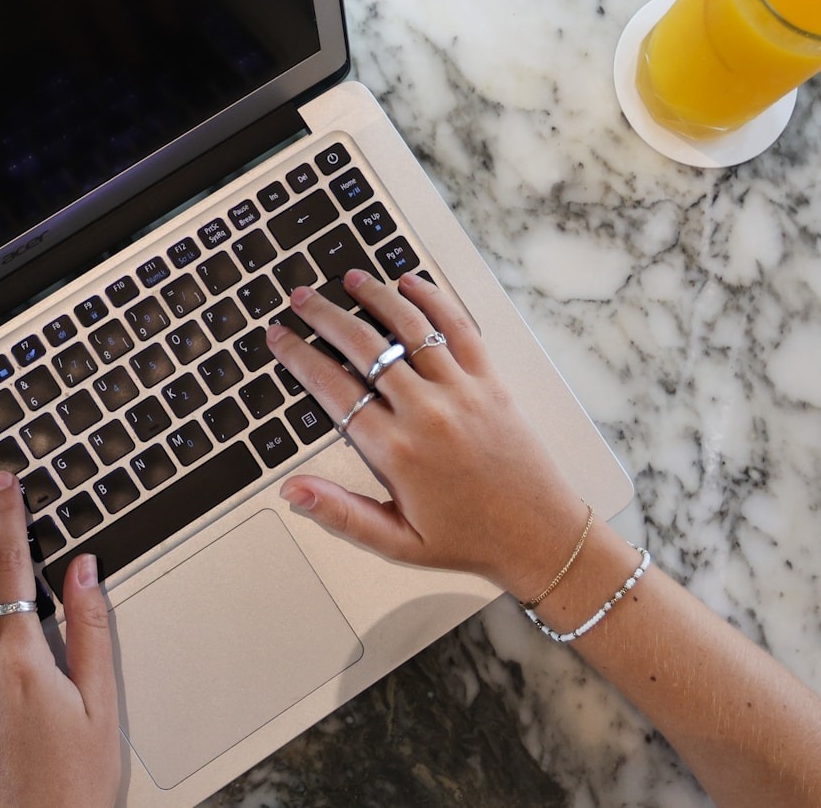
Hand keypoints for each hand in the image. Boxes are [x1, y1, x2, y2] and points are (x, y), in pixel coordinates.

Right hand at [266, 269, 588, 600]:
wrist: (539, 534)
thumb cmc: (468, 538)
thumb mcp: (395, 542)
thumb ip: (340, 512)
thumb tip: (292, 491)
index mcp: (396, 452)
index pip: (333, 389)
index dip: (299, 358)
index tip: (280, 339)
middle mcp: (427, 413)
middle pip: (363, 347)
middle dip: (325, 317)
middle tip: (302, 300)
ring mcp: (462, 391)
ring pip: (409, 328)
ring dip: (375, 297)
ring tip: (350, 279)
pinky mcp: (490, 381)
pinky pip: (458, 328)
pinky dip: (433, 300)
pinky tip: (410, 284)